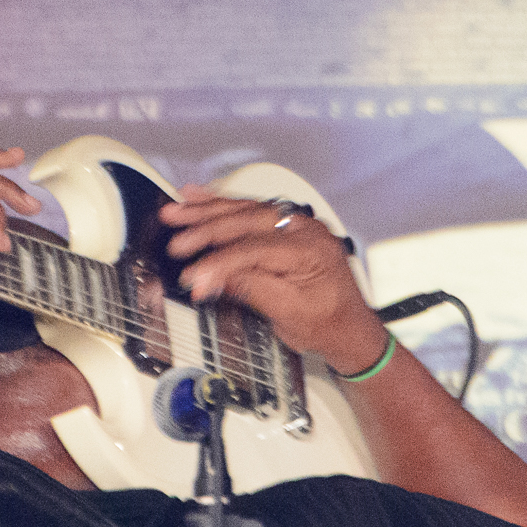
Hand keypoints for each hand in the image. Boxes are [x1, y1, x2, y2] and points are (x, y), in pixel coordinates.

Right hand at [160, 188, 388, 375]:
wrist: (349, 329)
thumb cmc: (328, 324)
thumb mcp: (287, 313)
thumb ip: (250, 288)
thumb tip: (213, 278)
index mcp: (309, 250)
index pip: (253, 249)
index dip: (218, 262)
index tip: (194, 276)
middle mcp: (305, 230)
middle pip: (247, 221)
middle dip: (206, 229)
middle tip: (177, 242)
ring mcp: (297, 225)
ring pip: (246, 209)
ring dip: (207, 210)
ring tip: (176, 211)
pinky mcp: (287, 227)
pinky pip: (252, 209)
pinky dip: (223, 205)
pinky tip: (199, 197)